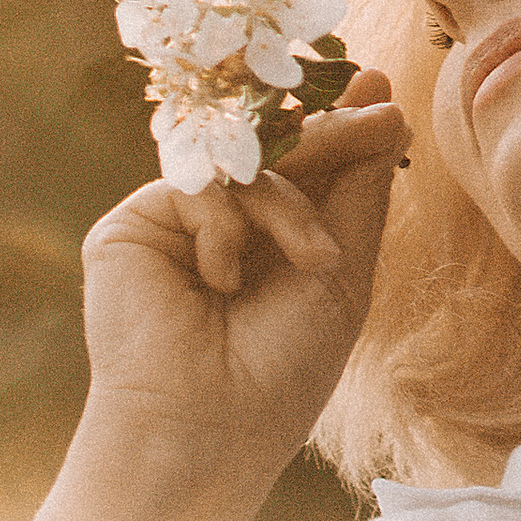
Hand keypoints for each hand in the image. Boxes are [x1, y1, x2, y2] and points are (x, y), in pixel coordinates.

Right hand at [76, 71, 410, 503]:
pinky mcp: (131, 228)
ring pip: (242, 164)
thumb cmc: (282, 371)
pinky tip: (221, 283)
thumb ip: (358, 192)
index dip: (341, 128)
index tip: (381, 93)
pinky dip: (226, 228)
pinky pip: (196, 186)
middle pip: (274, 152)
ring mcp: (174, 227)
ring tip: (316, 261)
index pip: (304, 168)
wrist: (207, 428)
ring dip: (292, 207)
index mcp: (271, 244)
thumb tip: (390, 109)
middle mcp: (222, 229)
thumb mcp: (341, 273)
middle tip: (377, 113)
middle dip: (330, 133)